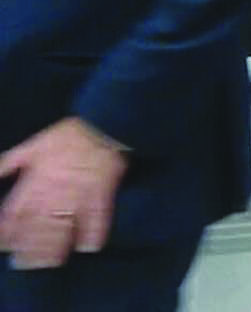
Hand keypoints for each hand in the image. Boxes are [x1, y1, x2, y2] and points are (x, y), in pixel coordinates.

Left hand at [0, 118, 126, 269]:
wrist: (103, 124)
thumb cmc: (66, 136)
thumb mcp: (32, 145)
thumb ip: (10, 162)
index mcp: (35, 181)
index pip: (16, 212)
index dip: (7, 230)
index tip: (3, 245)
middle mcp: (54, 192)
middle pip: (38, 226)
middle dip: (28, 247)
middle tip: (23, 265)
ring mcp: (79, 196)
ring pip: (63, 226)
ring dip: (55, 247)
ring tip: (48, 264)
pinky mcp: (101, 195)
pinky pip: (98, 217)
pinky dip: (94, 233)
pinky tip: (88, 247)